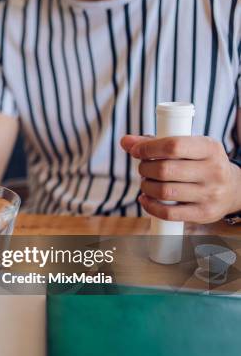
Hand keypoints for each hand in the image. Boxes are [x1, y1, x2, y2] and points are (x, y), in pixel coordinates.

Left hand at [121, 135, 240, 223]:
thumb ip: (156, 142)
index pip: (173, 146)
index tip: (136, 151)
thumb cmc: (200, 164)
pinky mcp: (203, 213)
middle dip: (145, 169)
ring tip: (146, 183)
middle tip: (143, 169)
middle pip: (165, 170)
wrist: (231, 189)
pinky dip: (150, 206)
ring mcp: (210, 194)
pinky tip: (146, 199)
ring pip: (164, 192)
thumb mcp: (187, 147)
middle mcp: (213, 171)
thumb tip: (125, 141)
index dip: (148, 148)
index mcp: (210, 148)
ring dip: (146, 187)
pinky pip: (168, 213)